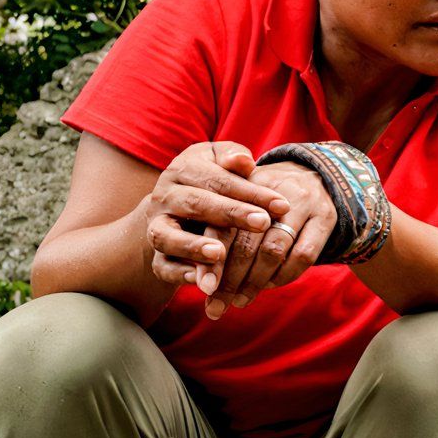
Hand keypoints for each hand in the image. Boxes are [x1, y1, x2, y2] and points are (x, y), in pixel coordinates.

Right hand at [143, 142, 289, 295]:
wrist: (172, 210)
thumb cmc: (208, 182)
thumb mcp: (218, 162)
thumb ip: (231, 158)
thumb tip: (244, 161)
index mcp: (182, 170)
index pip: (218, 179)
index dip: (250, 191)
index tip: (282, 204)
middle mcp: (164, 198)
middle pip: (195, 204)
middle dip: (230, 213)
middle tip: (262, 223)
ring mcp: (156, 227)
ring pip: (165, 236)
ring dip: (192, 246)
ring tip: (219, 253)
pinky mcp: (155, 256)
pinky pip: (162, 266)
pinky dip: (179, 273)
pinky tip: (201, 279)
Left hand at [200, 161, 337, 318]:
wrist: (314, 174)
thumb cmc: (262, 198)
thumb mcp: (239, 198)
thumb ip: (216, 226)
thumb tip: (194, 274)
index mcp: (244, 184)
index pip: (224, 226)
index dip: (214, 259)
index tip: (204, 287)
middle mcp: (273, 189)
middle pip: (247, 242)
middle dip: (230, 280)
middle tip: (217, 306)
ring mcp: (302, 203)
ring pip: (274, 250)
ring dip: (255, 282)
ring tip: (240, 300)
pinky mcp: (325, 217)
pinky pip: (304, 255)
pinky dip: (284, 275)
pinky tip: (269, 286)